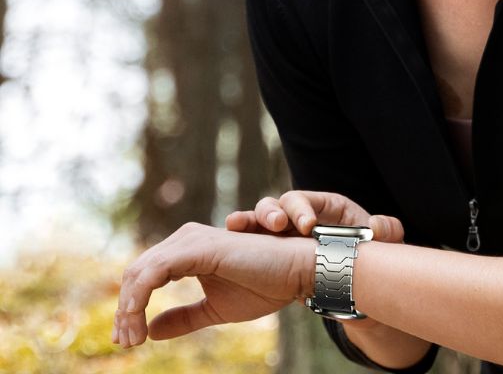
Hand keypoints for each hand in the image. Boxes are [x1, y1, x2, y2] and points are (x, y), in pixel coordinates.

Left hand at [112, 222, 313, 348]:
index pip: (145, 276)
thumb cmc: (266, 285)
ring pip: (139, 272)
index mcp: (188, 251)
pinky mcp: (197, 248)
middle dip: (125, 310)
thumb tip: (152, 330)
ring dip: (129, 308)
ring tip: (132, 338)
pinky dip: (139, 298)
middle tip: (125, 342)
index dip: (130, 307)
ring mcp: (190, 241)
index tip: (129, 339)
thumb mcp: (216, 309)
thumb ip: (185, 317)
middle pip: (135, 273)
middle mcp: (185, 239)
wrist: (297, 272)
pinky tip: (140, 322)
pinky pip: (154, 273)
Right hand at [225, 190, 404, 242]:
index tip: (307, 226)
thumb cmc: (363, 251)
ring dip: (248, 221)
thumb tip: (379, 226)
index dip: (302, 210)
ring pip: (257, 219)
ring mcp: (279, 231)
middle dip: (272, 213)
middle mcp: (297, 215)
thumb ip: (387, 230)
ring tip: (237, 225)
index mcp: (323, 207)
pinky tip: (226, 235)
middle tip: (275, 225)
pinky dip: (236, 236)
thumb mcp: (381, 240)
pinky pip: (247, 238)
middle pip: (277, 205)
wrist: (349, 275)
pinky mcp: (267, 248)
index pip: (306, 201)